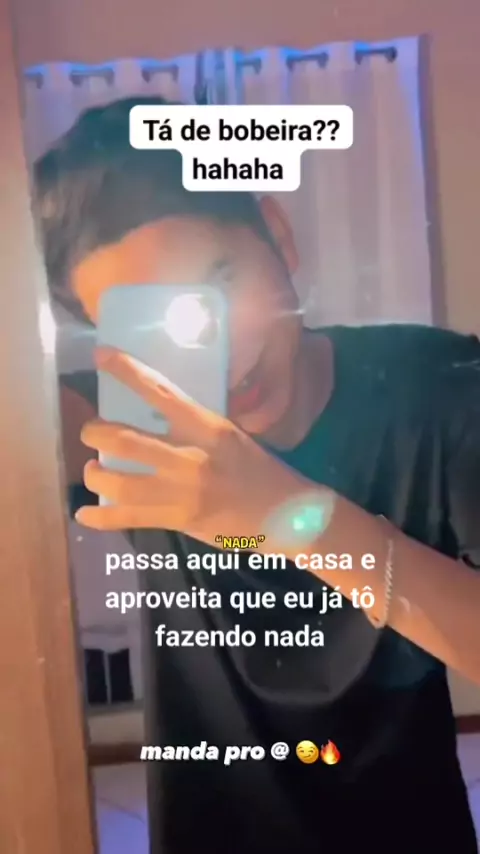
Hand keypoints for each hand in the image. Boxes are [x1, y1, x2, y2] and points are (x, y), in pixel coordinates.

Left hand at [75, 348, 306, 545]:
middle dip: (95, 433)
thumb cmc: (259, 469)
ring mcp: (182, 492)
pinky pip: (128, 518)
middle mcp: (190, 456)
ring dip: (95, 474)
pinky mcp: (178, 520)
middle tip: (91, 432)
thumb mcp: (230, 436)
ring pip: (119, 482)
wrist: (285, 514)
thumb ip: (195, 426)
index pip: (160, 392)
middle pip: (124, 440)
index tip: (101, 356)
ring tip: (93, 470)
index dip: (126, 371)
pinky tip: (85, 513)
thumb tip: (156, 412)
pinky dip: (100, 517)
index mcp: (207, 427)